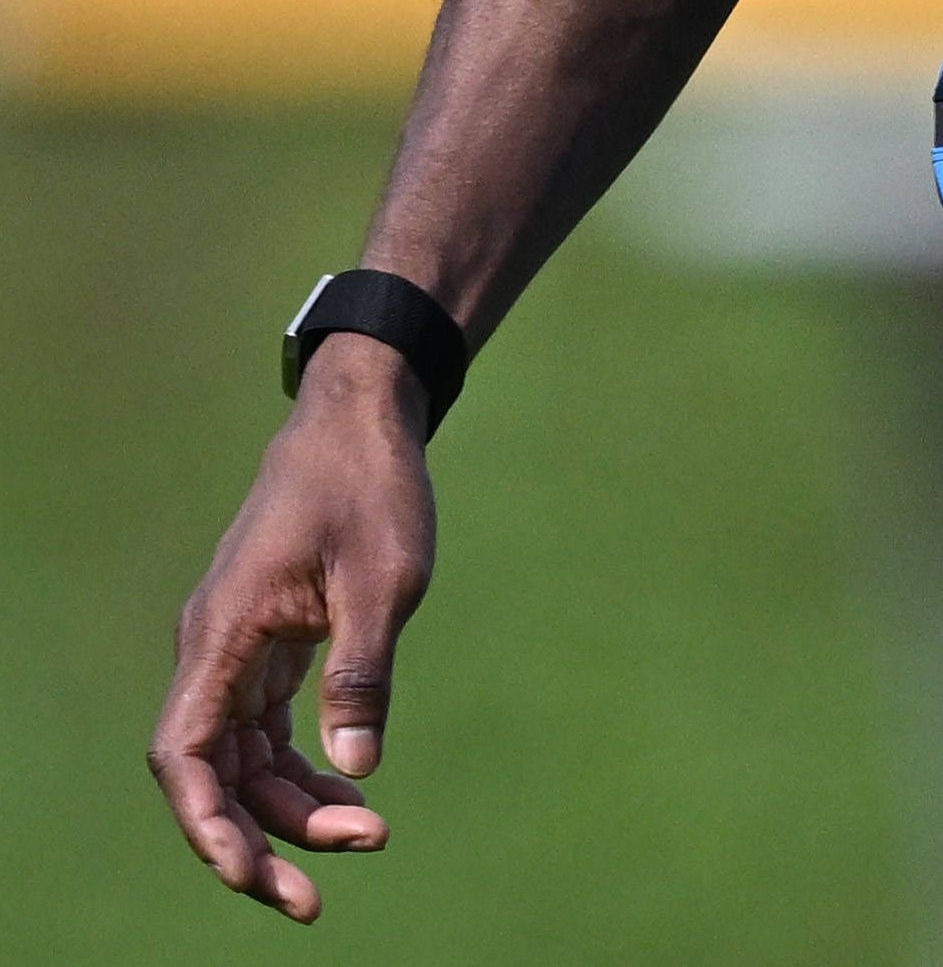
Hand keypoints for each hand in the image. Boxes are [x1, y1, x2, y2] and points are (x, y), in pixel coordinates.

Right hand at [149, 340, 435, 921]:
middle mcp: (216, 648)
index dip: (209, 825)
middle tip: (318, 896)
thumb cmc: (372, 485)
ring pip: (243, 755)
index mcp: (224, 633)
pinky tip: (347, 789)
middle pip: (214, 772)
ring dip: (290, 805)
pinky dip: (300, 764)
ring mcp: (239, 647)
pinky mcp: (268, 642)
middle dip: (260, 838)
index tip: (253, 877)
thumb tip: (356, 768)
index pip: (187, 754)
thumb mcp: (383, 577)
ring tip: (365, 837)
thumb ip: (363, 670)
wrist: (363, 418)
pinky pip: (266, 726)